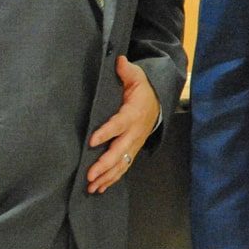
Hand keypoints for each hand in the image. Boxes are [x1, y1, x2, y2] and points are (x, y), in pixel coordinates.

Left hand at [87, 55, 159, 192]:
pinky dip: (112, 179)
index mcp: (133, 114)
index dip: (106, 133)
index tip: (92, 141)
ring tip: (92, 187)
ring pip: (122, 163)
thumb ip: (127, 71)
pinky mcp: (132, 151)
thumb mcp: (137, 77)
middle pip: (120, 151)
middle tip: (90, 175)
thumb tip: (119, 60)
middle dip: (105, 164)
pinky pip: (123, 167)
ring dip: (107, 176)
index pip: (119, 124)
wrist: (158, 105)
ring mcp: (134, 144)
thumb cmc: (143, 91)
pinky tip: (100, 188)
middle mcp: (134, 133)